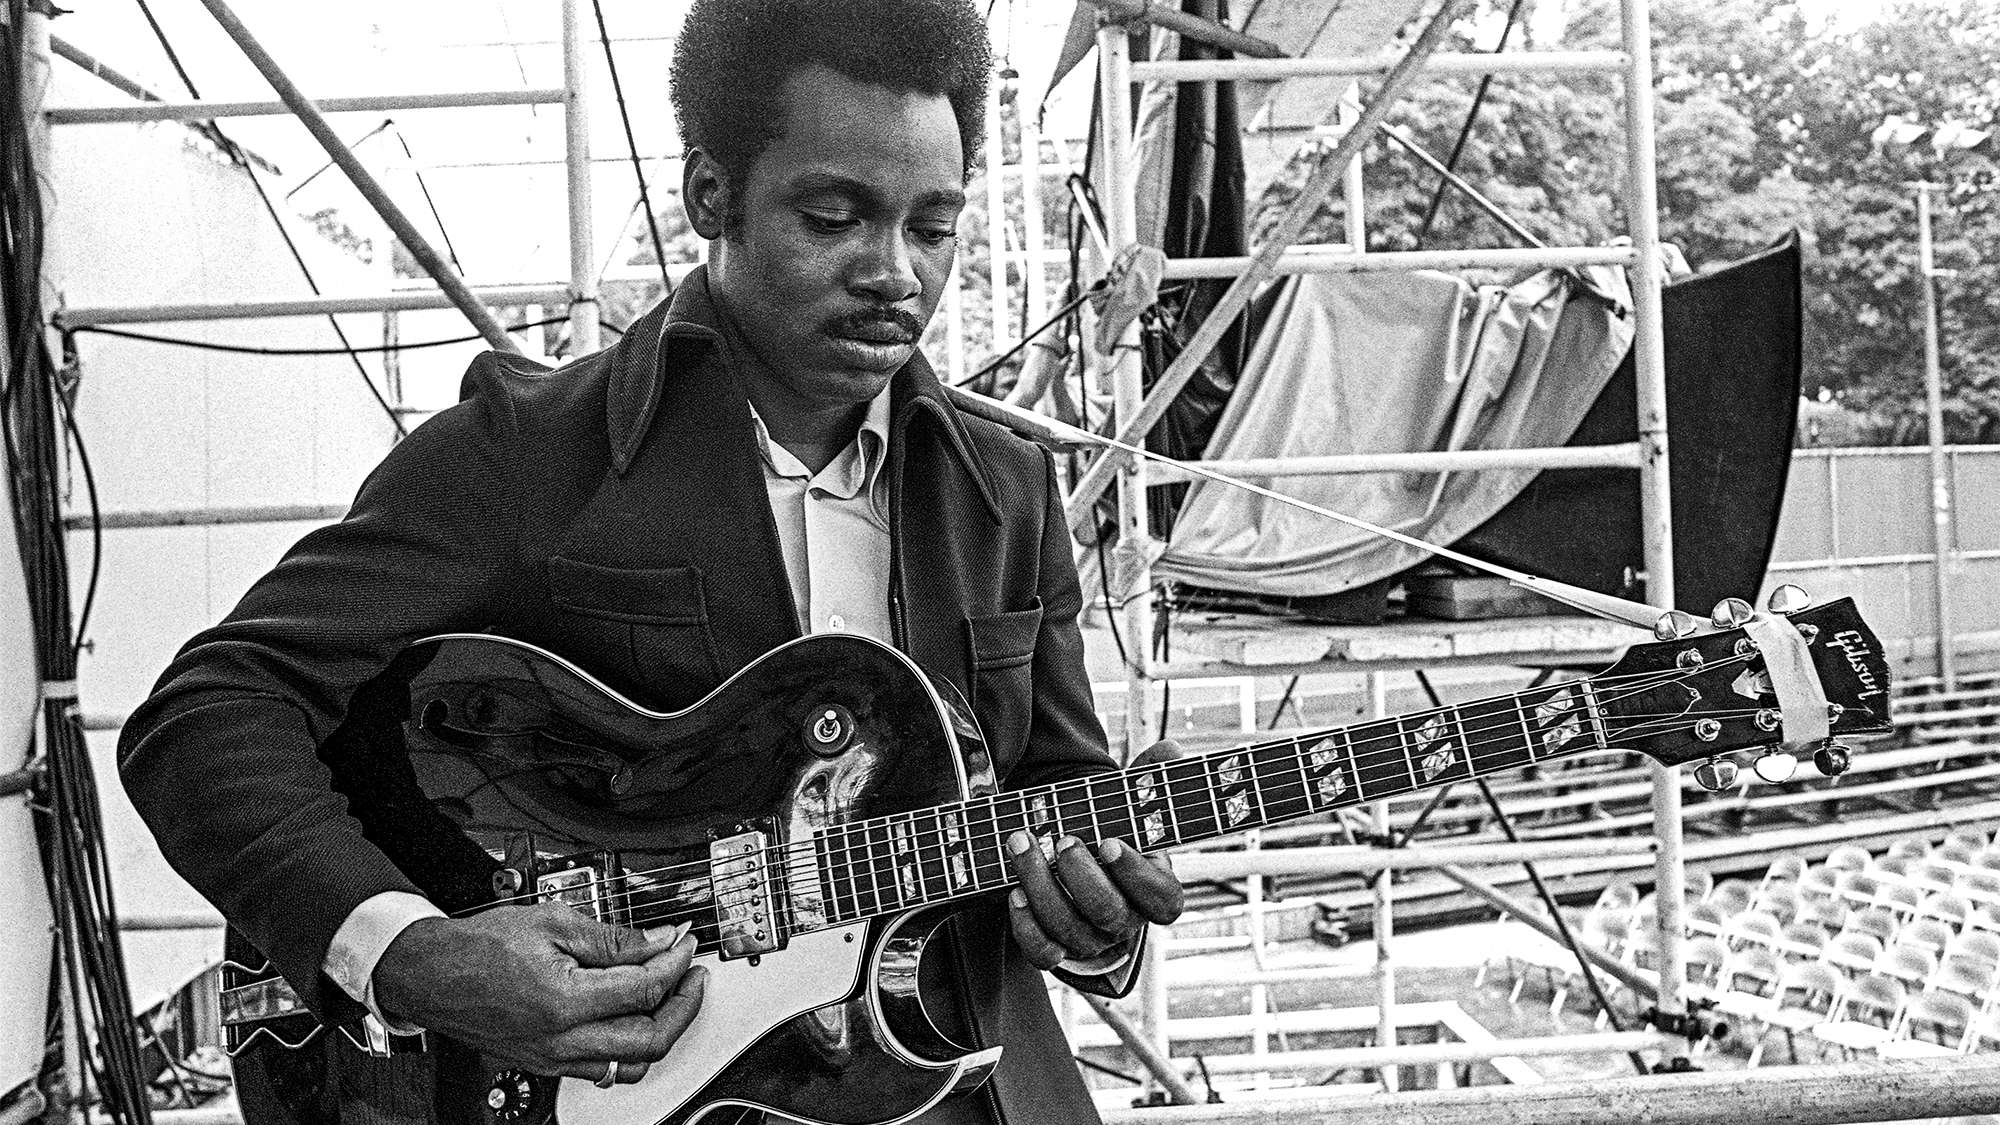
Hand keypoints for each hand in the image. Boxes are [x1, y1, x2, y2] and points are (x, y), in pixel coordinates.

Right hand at [373, 902, 706, 1082]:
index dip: (677, 962)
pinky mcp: (547, 1064)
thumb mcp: (553, 922)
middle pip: (650, 1039)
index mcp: (564, 1000)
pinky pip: (603, 1068)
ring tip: (673, 996)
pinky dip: (631, 1047)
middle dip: (685, 1004)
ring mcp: (554, 1058)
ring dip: (662, 1031)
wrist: (432, 974)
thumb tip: (658, 941)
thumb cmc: (481, 947)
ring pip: (630, 1064)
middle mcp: (561, 1039)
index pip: (646, 988)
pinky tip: (637, 1019)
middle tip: (693, 973)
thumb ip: (613, 937)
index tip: (686, 943)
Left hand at [1005, 739, 1187, 970]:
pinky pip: (1043, 952)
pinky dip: (1025, 926)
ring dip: (1040, 886)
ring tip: (1020, 843)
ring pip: (1069, 929)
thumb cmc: (1109, 831)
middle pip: (1109, 913)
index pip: (1162, 899)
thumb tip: (1171, 749)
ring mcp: (1089, 938)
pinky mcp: (1056, 947)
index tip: (1110, 843)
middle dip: (1081, 877)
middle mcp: (1125, 921)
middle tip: (1063, 840)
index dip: (1137, 876)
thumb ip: (1153, 780)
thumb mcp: (1132, 806)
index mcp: (1155, 891)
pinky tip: (1013, 892)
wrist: (1077, 860)